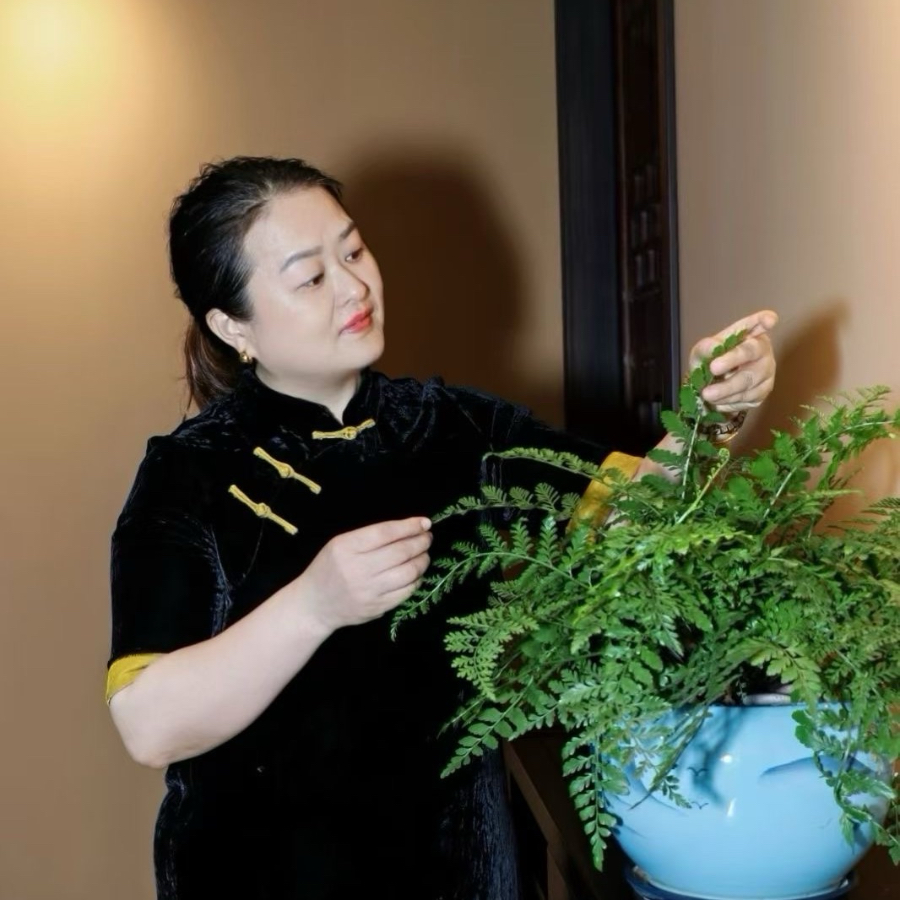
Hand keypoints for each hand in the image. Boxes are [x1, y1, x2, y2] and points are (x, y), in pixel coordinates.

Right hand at [297, 517, 432, 631]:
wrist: (314, 604)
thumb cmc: (329, 568)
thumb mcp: (340, 544)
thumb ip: (370, 536)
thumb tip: (409, 528)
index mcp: (346, 547)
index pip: (385, 533)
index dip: (409, 526)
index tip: (424, 523)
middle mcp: (357, 569)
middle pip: (400, 552)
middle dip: (420, 542)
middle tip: (427, 538)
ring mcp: (368, 591)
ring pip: (408, 572)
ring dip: (422, 561)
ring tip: (424, 554)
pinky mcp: (377, 607)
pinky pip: (406, 592)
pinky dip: (416, 580)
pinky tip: (416, 574)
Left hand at [688, 310, 777, 413]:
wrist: (712, 387)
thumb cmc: (711, 362)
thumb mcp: (702, 352)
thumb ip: (706, 348)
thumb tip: (712, 346)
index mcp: (748, 335)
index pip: (758, 324)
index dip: (764, 321)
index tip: (769, 320)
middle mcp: (763, 352)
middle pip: (751, 354)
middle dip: (731, 361)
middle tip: (713, 368)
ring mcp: (766, 373)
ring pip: (749, 382)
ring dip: (726, 390)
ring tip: (706, 394)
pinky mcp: (762, 394)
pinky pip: (747, 399)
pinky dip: (729, 402)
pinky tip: (717, 402)